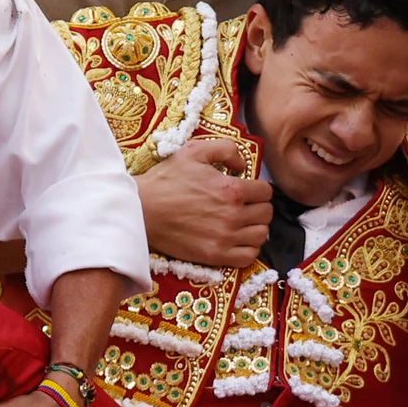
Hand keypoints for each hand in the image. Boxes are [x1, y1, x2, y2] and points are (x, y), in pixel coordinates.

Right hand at [137, 138, 272, 268]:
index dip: (258, 188)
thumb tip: (243, 165)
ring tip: (242, 222)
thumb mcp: (194, 151)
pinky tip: (238, 240)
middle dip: (258, 206)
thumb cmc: (166, 180)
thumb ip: (226, 150)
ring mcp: (224, 238)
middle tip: (245, 205)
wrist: (141, 210)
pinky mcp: (215, 256)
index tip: (248, 190)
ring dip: (255, 227)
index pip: (266, 192)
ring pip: (260, 235)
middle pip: (266, 213)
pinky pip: (248, 257)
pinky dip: (248, 248)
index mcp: (232, 189)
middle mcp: (233, 215)